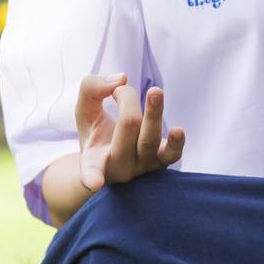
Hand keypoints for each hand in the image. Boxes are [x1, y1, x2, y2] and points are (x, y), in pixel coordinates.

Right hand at [74, 73, 185, 193]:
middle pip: (127, 129)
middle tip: (121, 89)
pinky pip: (172, 155)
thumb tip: (122, 79)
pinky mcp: (162, 162)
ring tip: (155, 92)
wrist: (117, 156)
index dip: (92, 176)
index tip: (96, 183)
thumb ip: (92, 89)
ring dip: (154, 114)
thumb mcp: (85, 111)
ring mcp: (143, 166)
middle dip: (127, 101)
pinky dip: (176, 144)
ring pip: (150, 141)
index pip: (91, 169)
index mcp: (94, 158)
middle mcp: (119, 166)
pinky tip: (179, 131)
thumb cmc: (97, 133)